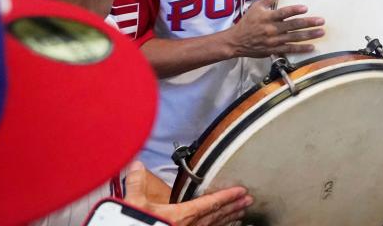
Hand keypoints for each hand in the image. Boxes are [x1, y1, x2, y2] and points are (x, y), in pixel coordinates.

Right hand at [123, 161, 251, 225]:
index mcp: (181, 215)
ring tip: (242, 214)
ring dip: (229, 219)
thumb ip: (137, 183)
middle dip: (233, 207)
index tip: (242, 191)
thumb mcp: (134, 204)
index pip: (210, 202)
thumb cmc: (137, 225)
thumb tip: (137, 164)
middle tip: (249, 201)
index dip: (227, 196)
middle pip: (216, 215)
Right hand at [228, 0, 323, 58]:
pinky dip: (301, 49)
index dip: (294, 10)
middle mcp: (272, 29)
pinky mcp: (274, 50)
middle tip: (322, 21)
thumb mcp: (256, 7)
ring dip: (309, 35)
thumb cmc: (247, 22)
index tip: (306, 8)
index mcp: (267, 17)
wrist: (236, 41)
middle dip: (309, 23)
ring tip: (321, 32)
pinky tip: (312, 47)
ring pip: (294, 38)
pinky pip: (290, 49)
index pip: (283, 12)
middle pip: (293, 25)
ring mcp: (274, 41)